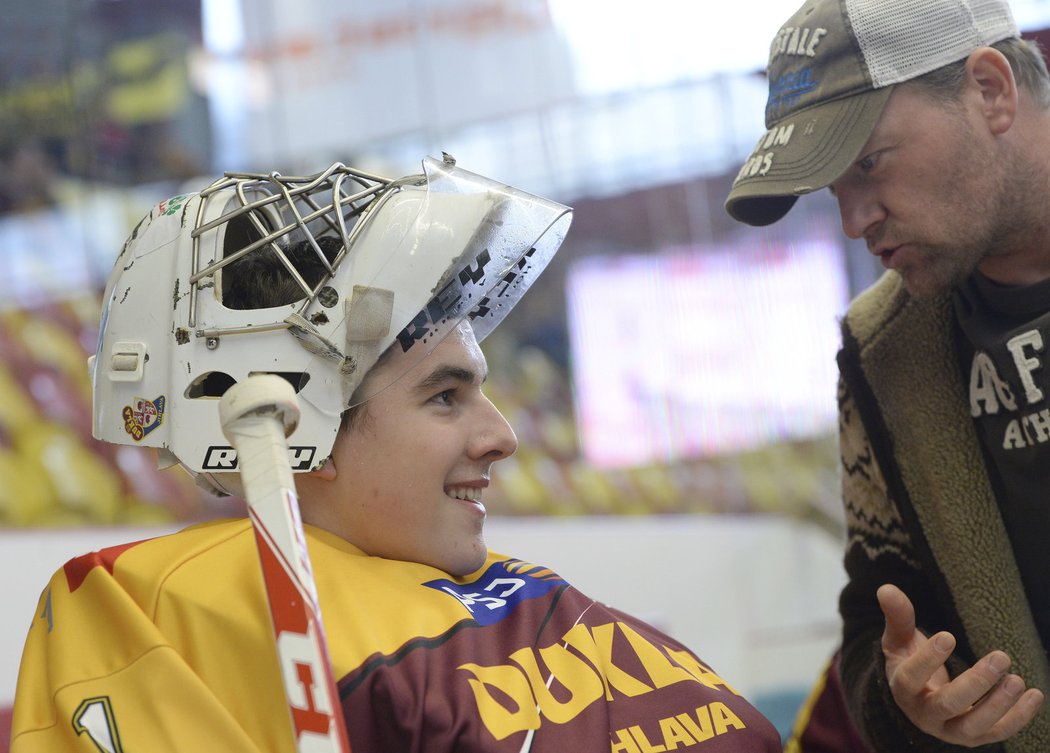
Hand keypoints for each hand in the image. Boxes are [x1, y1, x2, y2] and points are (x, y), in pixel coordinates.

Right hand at [878, 583, 1044, 745]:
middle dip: (976, 683)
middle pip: (948, 704)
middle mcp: (924, 715)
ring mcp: (950, 730)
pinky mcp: (973, 737)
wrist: (919, 699)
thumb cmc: (908, 662)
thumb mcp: (899, 640)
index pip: (911, 678)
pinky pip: (997, 733)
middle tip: (1000, 657)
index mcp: (903, 689)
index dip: (929, 659)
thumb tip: (886, 588)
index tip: (948, 635)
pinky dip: (1018, 717)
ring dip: (998, 704)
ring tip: (1017, 679)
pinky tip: (1034, 695)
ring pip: (974, 725)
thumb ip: (897, 616)